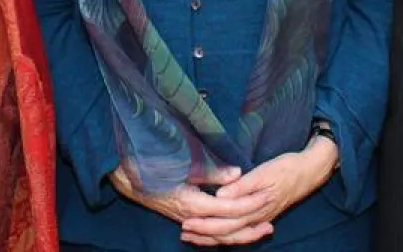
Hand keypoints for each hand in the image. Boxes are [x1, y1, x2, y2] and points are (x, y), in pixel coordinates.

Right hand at [109, 165, 270, 239]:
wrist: (131, 180)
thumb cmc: (157, 168)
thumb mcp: (185, 165)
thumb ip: (212, 172)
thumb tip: (237, 175)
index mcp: (193, 203)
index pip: (229, 208)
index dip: (249, 204)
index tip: (266, 197)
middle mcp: (192, 218)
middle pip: (227, 230)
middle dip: (250, 228)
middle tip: (271, 225)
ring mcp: (189, 221)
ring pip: (220, 236)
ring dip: (242, 235)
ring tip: (262, 231)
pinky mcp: (187, 220)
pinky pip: (211, 234)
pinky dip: (227, 235)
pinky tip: (239, 233)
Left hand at [179, 138, 339, 245]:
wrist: (309, 172)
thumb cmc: (286, 168)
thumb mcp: (264, 172)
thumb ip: (242, 186)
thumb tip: (220, 196)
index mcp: (254, 206)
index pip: (224, 221)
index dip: (204, 223)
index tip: (185, 221)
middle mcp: (256, 217)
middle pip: (226, 232)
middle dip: (204, 233)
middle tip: (184, 231)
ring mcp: (260, 219)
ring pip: (233, 235)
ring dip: (212, 237)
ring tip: (193, 236)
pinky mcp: (263, 216)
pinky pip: (241, 233)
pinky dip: (227, 236)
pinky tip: (217, 235)